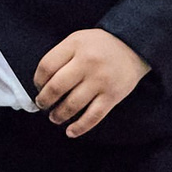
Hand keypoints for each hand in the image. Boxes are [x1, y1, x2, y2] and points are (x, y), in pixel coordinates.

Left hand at [30, 28, 150, 135]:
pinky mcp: (113, 96)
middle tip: (43, 105)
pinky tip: (70, 131)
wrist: (133, 46)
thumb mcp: (77, 40)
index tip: (38, 87)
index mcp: (75, 46)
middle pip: (56, 87)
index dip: (37, 81)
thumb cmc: (99, 45)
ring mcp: (101, 81)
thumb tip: (42, 84)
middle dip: (44, 100)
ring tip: (54, 117)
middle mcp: (87, 63)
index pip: (46, 67)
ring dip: (58, 115)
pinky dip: (80, 127)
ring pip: (72, 105)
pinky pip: (93, 116)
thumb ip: (60, 56)